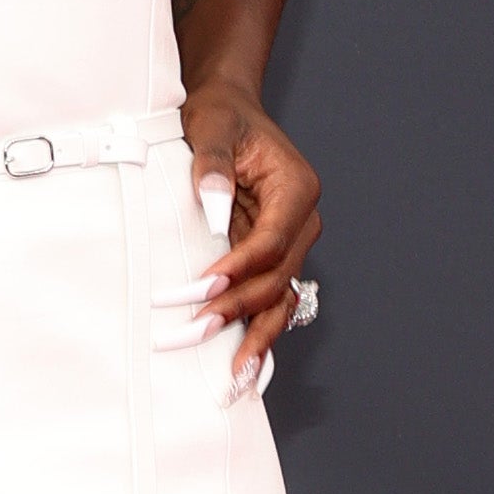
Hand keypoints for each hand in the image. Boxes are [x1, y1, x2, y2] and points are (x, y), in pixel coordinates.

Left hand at [180, 81, 321, 392]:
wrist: (227, 114)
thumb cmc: (221, 117)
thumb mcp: (212, 127)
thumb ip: (211, 167)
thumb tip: (213, 208)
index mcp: (296, 189)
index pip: (272, 242)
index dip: (239, 268)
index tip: (202, 287)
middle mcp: (301, 222)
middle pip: (277, 279)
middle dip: (236, 310)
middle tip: (192, 332)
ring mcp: (289, 246)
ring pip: (279, 300)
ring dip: (252, 336)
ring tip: (231, 378)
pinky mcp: (270, 260)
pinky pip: (268, 303)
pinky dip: (255, 334)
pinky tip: (244, 370)